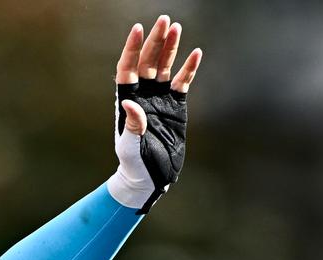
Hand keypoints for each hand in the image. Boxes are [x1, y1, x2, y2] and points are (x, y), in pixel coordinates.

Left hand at [108, 15, 203, 212]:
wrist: (150, 177)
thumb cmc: (134, 164)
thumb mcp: (130, 146)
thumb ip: (132, 125)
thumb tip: (130, 104)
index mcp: (127, 100)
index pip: (128, 68)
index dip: (133, 48)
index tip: (139, 29)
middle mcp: (143, 95)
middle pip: (148, 61)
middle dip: (155, 41)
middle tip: (164, 20)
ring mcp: (159, 99)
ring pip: (165, 67)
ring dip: (170, 48)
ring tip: (176, 28)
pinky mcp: (175, 106)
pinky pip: (183, 82)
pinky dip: (189, 69)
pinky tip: (195, 54)